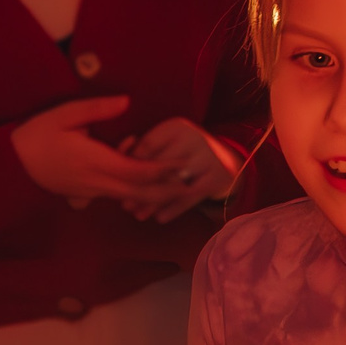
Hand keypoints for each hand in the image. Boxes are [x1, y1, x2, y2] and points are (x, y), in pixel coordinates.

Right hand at [11, 95, 183, 208]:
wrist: (10, 165)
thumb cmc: (35, 135)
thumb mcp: (63, 114)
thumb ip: (96, 109)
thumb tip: (126, 101)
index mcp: (95, 161)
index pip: (137, 170)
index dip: (163, 169)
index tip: (183, 163)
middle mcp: (97, 182)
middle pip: (141, 192)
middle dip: (169, 191)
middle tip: (193, 185)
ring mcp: (92, 191)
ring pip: (131, 198)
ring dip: (156, 195)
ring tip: (179, 188)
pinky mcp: (86, 194)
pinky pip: (118, 196)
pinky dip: (137, 194)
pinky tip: (149, 187)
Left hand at [118, 115, 239, 222]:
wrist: (227, 159)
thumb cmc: (184, 152)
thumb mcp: (168, 144)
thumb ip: (145, 153)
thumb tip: (118, 172)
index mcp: (177, 126)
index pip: (149, 145)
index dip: (132, 164)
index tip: (120, 181)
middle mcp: (194, 138)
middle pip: (161, 166)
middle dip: (141, 187)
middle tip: (125, 204)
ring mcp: (209, 158)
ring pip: (175, 184)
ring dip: (154, 202)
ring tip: (139, 214)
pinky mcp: (218, 177)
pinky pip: (191, 197)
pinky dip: (174, 209)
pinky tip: (159, 218)